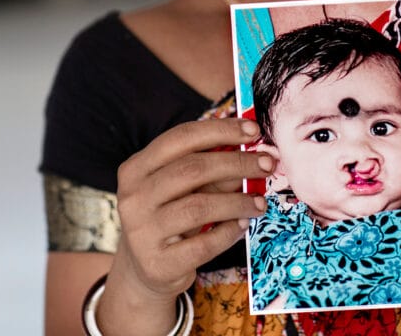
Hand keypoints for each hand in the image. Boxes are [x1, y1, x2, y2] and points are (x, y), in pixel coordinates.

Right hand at [99, 118, 271, 332]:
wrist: (147, 269)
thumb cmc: (170, 216)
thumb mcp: (180, 188)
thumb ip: (208, 168)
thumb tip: (252, 151)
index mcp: (136, 168)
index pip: (181, 138)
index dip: (220, 130)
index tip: (253, 130)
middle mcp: (133, 197)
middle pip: (192, 169)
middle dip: (237, 163)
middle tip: (267, 164)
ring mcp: (141, 232)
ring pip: (199, 207)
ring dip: (238, 201)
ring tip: (260, 202)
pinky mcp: (158, 263)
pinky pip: (204, 244)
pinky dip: (229, 232)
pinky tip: (243, 225)